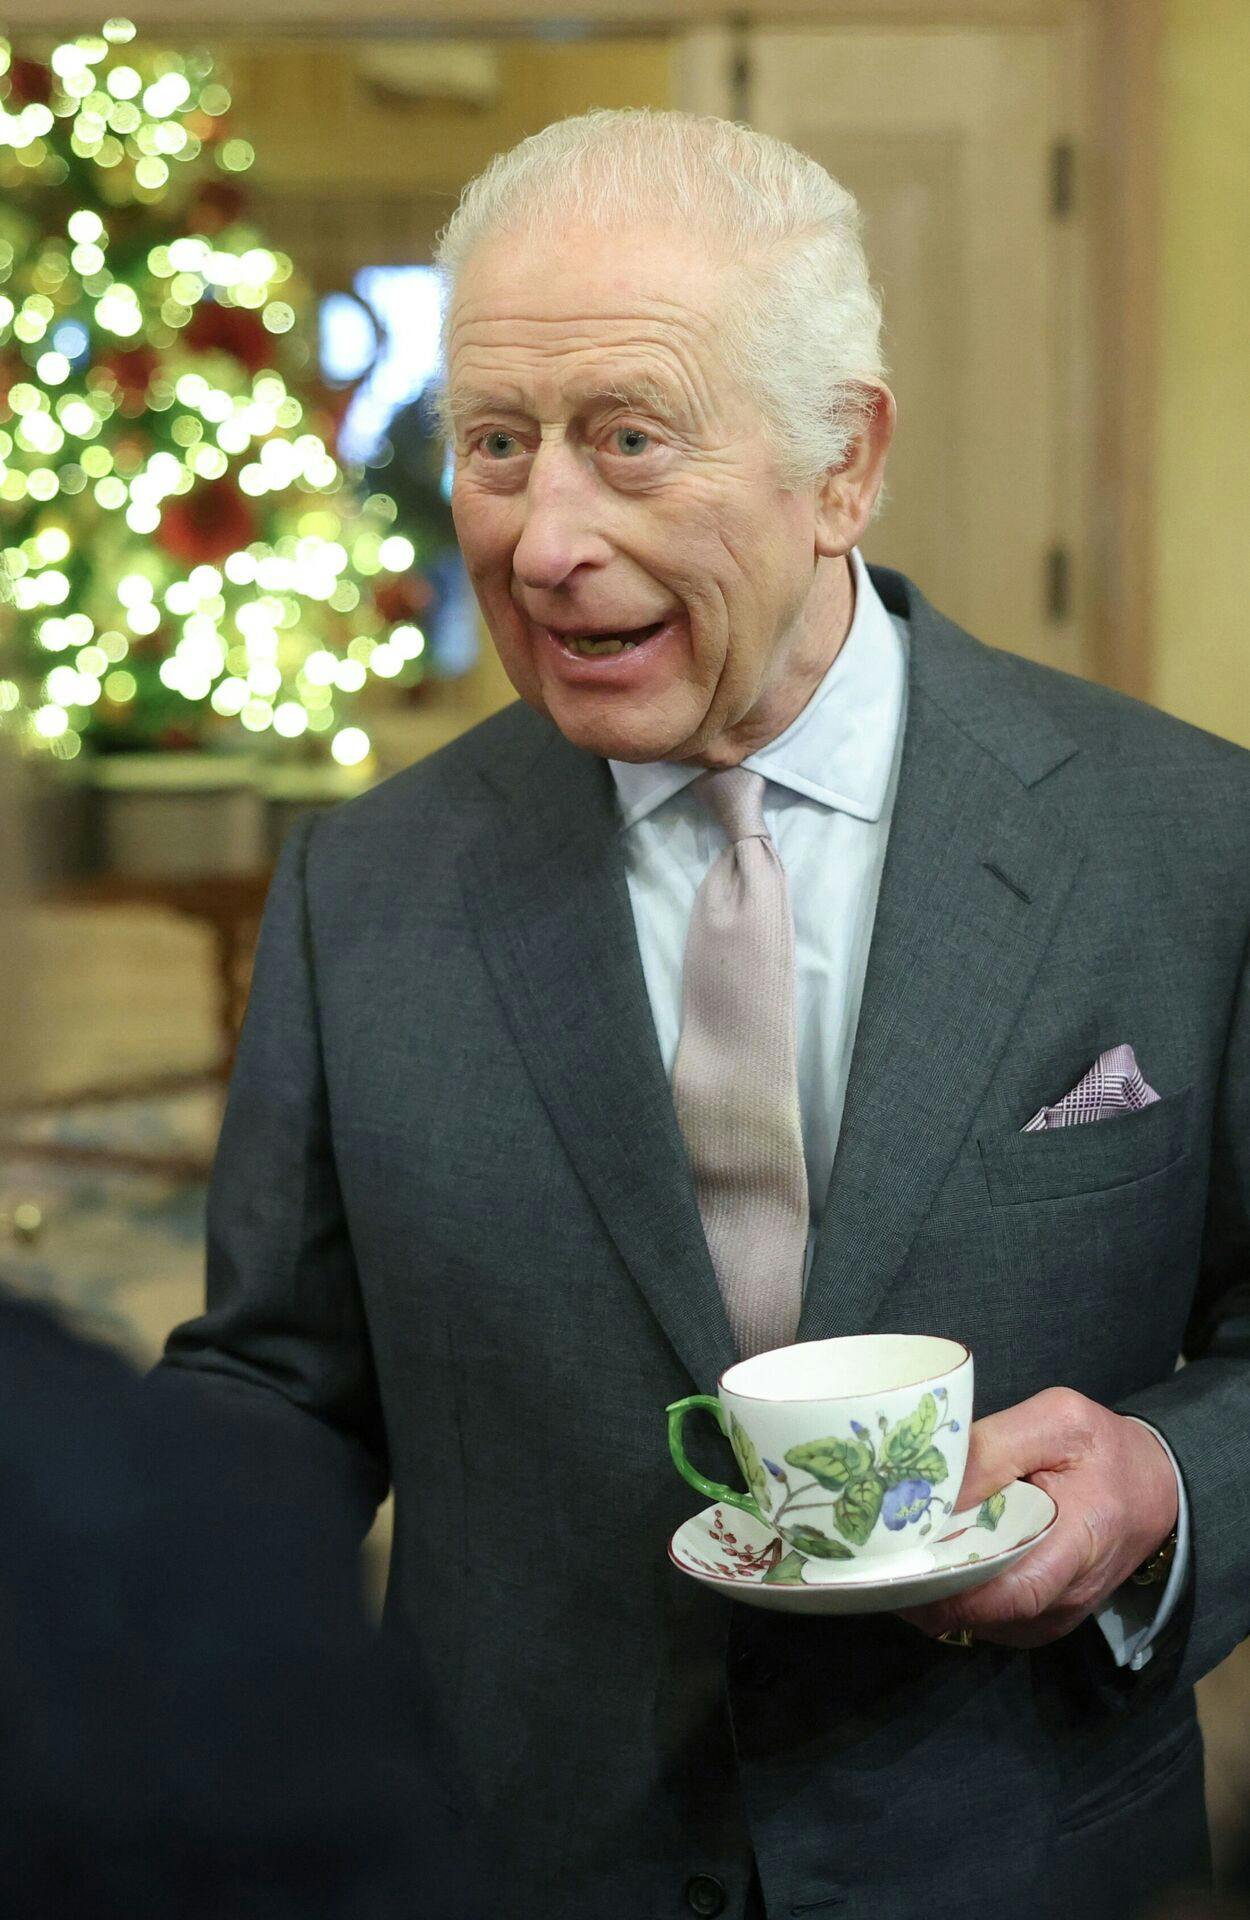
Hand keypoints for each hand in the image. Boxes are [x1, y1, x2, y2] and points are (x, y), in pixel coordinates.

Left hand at [897, 1387, 1178, 1648]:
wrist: (1150, 1488)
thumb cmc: (1102, 1449)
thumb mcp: (1057, 1421)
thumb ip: (995, 1447)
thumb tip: (935, 1485)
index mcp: (1080, 1542)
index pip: (1014, 1593)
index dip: (952, 1591)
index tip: (900, 1570)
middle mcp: (1067, 1596)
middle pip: (984, 1613)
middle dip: (924, 1590)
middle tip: (872, 1559)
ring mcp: (1053, 1616)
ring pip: (978, 1621)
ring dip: (934, 1594)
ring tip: (890, 1557)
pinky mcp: (1040, 1619)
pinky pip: (986, 1617)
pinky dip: (952, 1595)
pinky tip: (925, 1563)